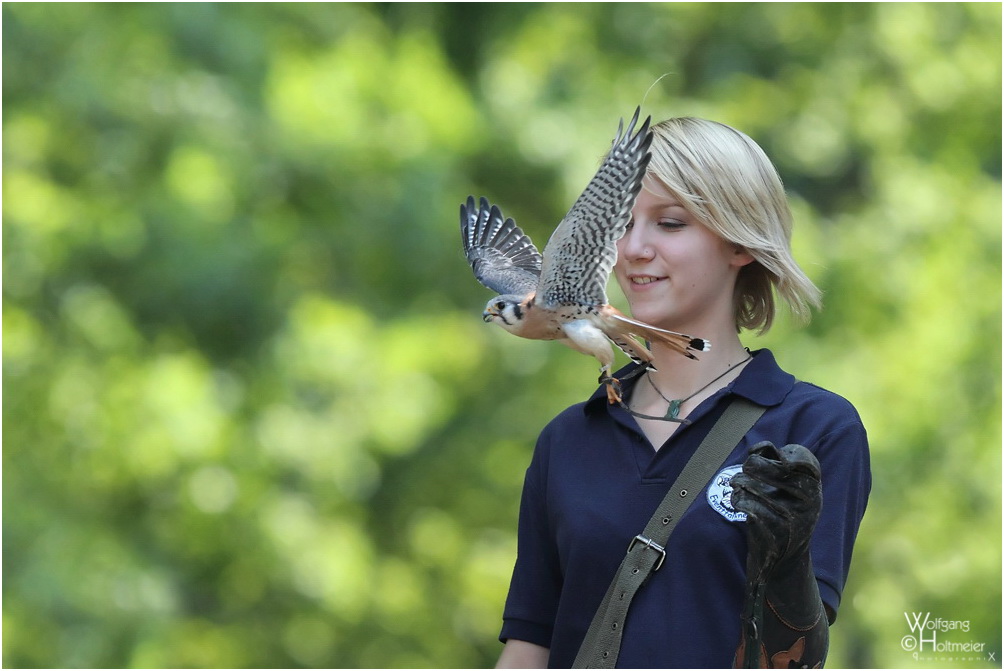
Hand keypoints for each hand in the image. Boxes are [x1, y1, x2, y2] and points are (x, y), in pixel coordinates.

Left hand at [730, 441, 821, 581]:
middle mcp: (810, 502)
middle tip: (744, 469)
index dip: (792, 453)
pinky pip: (751, 506)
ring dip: (740, 482)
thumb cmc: (778, 512)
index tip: (776, 455)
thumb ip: (775, 463)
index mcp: (814, 487)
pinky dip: (739, 500)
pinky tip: (738, 501)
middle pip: (776, 470)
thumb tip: (758, 449)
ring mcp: (795, 518)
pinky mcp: (778, 533)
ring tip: (737, 484)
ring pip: (758, 487)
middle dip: (752, 465)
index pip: (807, 461)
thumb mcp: (785, 488)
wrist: (782, 558)